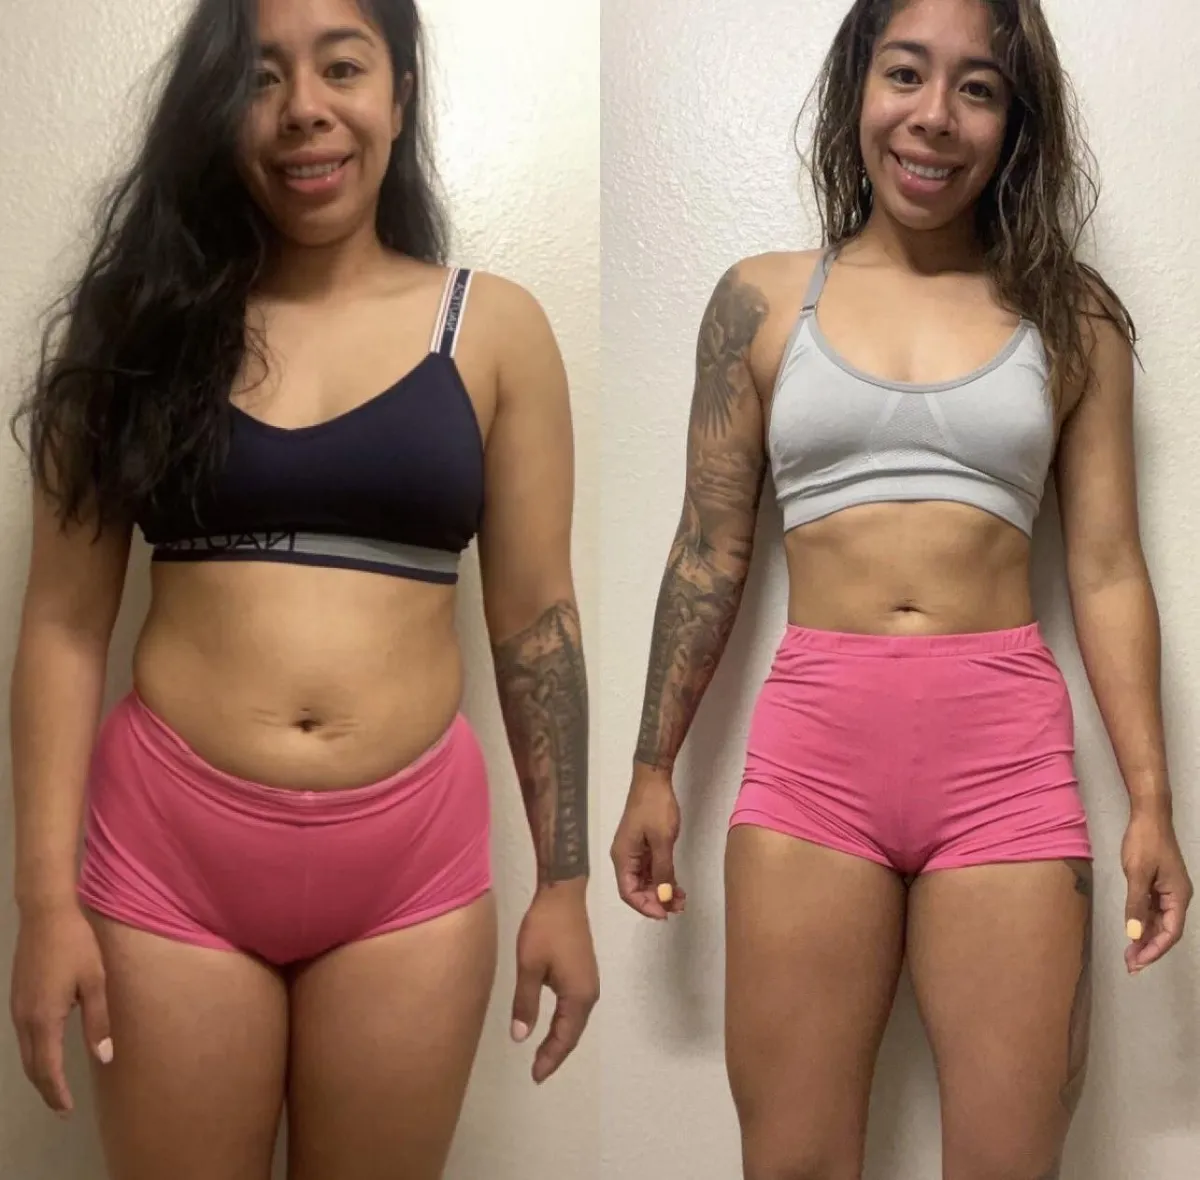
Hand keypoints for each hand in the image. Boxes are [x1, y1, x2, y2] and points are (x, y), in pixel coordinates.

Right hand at [9, 901, 112, 1114]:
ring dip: (40, 1072)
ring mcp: (17, 1008)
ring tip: (56, 1086)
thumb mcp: (95, 982)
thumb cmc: (76, 945)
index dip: (57, 1092)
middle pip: (32, 1066)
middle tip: (62, 1107)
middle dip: (46, 1089)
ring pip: (26, 1052)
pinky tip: (48, 1053)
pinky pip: (24, 1036)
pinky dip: (35, 1053)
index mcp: (44, 1019)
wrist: (45, 914)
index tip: (66, 1110)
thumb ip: (98, 1022)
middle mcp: (24, 1019)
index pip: (48, 1068)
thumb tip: (104, 1057)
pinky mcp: (18, 997)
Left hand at [510, 880, 598, 1083]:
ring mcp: (589, 980)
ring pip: (575, 1020)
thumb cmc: (545, 929)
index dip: (550, 1058)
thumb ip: (525, 1004)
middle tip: (537, 1071)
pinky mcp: (584, 971)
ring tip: (543, 1054)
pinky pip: (575, 1006)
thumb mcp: (529, 967)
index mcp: (578, 995)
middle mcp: (589, 992)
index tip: (535, 1076)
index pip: (565, 1038)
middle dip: (556, 1053)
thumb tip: (521, 1037)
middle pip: (573, 1032)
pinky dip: (564, 1021)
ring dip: (561, 1037)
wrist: (562, 893)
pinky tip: (553, 1023)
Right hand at [610, 771, 686, 919]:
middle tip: (678, 908)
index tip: (665, 914)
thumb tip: (663, 898)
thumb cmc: (655, 807)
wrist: (654, 779)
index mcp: (622, 857)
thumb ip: (662, 871)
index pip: (628, 892)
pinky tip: (677, 886)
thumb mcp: (662, 841)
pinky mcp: (644, 845)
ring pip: (645, 881)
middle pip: (636, 889)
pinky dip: (663, 879)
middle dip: (656, 901)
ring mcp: (634, 851)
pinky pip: (650, 870)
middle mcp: (624, 857)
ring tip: (682, 900)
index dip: (645, 906)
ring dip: (661, 892)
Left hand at [1121, 804, 1192, 973]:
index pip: (1171, 932)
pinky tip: (1131, 933)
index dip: (1155, 949)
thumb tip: (1134, 934)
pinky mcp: (1157, 885)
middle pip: (1166, 930)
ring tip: (1129, 955)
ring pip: (1158, 922)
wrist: (1148, 816)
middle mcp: (1177, 897)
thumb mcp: (1137, 874)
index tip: (1138, 962)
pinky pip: (1152, 910)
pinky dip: (1142, 922)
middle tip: (1130, 965)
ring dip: (1144, 938)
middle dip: (1149, 948)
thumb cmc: (1145, 842)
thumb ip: (1136, 904)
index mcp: (1179, 896)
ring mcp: (1167, 891)